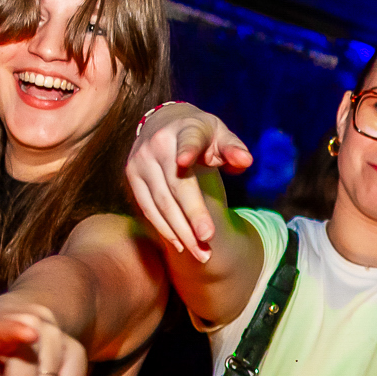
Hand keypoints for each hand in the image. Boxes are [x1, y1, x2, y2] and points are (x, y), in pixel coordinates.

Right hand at [125, 103, 250, 261]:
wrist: (162, 122)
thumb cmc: (201, 134)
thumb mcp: (220, 135)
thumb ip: (234, 148)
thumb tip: (245, 160)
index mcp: (185, 129)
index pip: (188, 141)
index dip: (187, 150)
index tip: (185, 161)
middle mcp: (158, 144)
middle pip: (176, 184)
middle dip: (192, 215)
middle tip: (208, 241)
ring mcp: (140, 161)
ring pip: (160, 202)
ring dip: (180, 231)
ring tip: (200, 253)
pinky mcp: (131, 175)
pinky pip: (148, 208)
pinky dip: (164, 228)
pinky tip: (180, 245)